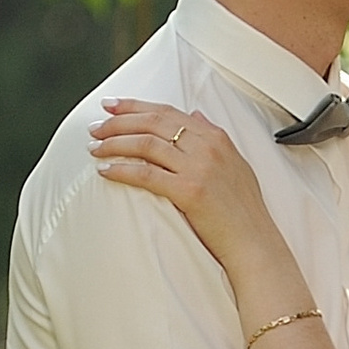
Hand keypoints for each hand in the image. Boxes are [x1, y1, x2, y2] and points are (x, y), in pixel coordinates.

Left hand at [90, 101, 274, 279]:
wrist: (254, 242)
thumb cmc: (243, 210)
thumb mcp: (234, 164)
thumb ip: (213, 137)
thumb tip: (195, 115)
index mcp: (216, 137)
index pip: (168, 112)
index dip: (135, 106)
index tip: (112, 106)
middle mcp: (208, 147)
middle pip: (153, 123)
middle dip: (118, 121)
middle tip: (95, 127)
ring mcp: (199, 167)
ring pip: (146, 144)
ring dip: (115, 143)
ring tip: (95, 148)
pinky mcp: (189, 191)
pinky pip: (147, 174)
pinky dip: (122, 170)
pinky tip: (106, 171)